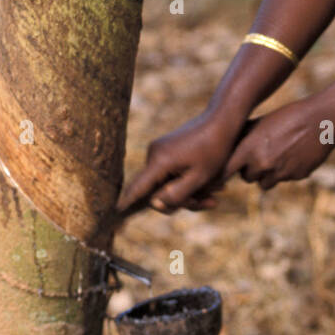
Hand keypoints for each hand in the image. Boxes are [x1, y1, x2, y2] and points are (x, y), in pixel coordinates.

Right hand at [116, 108, 245, 216]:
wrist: (221, 120)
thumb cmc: (214, 149)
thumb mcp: (199, 178)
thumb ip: (176, 195)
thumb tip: (153, 204)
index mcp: (160, 161)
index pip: (137, 188)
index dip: (126, 203)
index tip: (113, 214)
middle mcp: (153, 154)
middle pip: (156, 190)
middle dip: (181, 201)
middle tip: (210, 202)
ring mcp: (159, 150)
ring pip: (166, 183)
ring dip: (188, 192)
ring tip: (215, 195)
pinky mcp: (166, 149)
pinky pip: (171, 173)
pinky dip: (186, 181)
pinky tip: (209, 184)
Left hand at [222, 97, 334, 191]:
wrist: (321, 120)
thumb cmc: (289, 116)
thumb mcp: (262, 122)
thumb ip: (244, 136)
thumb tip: (228, 145)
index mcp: (249, 149)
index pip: (226, 171)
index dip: (225, 172)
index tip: (224, 173)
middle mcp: (262, 164)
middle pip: (247, 178)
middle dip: (251, 170)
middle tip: (258, 156)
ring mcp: (280, 173)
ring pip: (265, 183)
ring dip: (267, 175)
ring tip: (276, 157)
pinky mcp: (296, 177)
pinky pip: (285, 179)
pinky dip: (287, 171)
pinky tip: (295, 154)